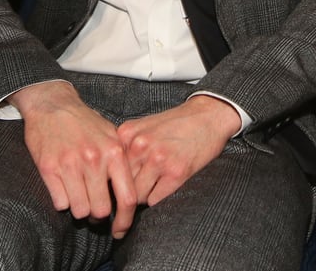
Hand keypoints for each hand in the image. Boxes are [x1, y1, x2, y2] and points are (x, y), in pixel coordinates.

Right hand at [11, 82, 137, 238]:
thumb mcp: (110, 134)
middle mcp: (93, 159)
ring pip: (80, 210)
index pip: (127, 198)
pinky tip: (63, 188)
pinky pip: (60, 202)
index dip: (125, 221)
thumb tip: (131, 194)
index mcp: (113, 152)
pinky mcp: (48, 167)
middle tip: (93, 208)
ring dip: (79, 208)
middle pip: (101, 210)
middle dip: (97, 215)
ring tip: (78, 196)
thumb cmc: (83, 121)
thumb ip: (121, 161)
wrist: (51, 103)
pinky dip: (62, 201)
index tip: (120, 231)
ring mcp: (70, 164)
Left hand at [117, 94, 237, 207]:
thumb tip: (110, 176)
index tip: (115, 190)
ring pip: (137, 196)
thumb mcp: (143, 128)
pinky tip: (164, 188)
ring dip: (143, 198)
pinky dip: (158, 199)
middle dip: (126, 193)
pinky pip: (155, 200)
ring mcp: (158, 158)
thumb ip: (127, 147)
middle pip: (122, 183)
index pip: (109, 168)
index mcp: (127, 134)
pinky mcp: (176, 172)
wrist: (206, 116)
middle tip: (134, 195)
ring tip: (151, 190)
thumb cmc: (175, 124)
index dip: (113, 181)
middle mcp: (140, 145)